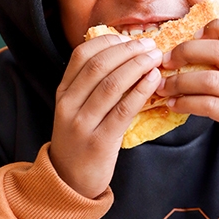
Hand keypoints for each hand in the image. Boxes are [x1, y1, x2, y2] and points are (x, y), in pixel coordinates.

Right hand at [49, 33, 164, 198]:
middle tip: (150, 45)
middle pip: (98, 66)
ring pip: (111, 84)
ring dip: (137, 66)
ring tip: (156, 58)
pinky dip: (140, 91)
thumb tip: (124, 57)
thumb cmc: (80, 140)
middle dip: (127, 50)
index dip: (107, 41)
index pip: (81, 55)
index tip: (129, 38)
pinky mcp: (99, 141)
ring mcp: (82, 123)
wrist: (69, 180)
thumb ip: (91, 86)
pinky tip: (154, 81)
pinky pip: (123, 110)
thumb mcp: (75, 109)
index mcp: (62, 92)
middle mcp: (68, 105)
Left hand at [158, 17, 218, 182]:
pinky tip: (174, 104)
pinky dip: (186, 103)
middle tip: (164, 62)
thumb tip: (188, 50)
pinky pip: (210, 105)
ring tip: (162, 87)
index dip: (213, 27)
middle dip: (184, 53)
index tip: (191, 37)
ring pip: (210, 79)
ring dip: (178, 82)